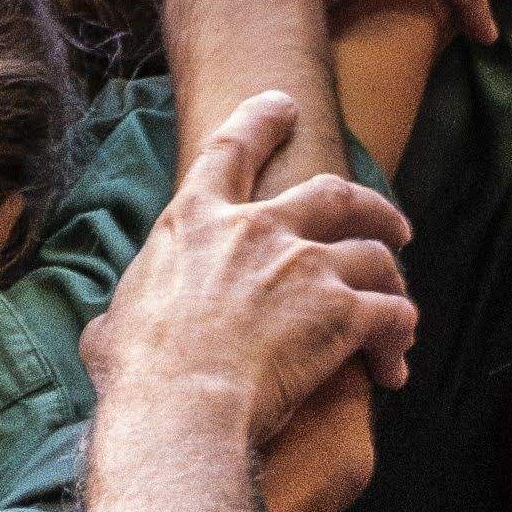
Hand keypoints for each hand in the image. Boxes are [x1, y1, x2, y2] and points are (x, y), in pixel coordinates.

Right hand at [90, 92, 419, 439]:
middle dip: (371, 205)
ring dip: (393, 278)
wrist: (180, 406)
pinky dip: (398, 336)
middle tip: (393, 224)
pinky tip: (392, 366)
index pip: (231, 150)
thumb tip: (112, 331)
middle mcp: (258, 230)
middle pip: (335, 194)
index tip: (284, 105)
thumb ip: (124, 314)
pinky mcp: (343, 312)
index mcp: (196, 222)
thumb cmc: (137, 374)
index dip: (261, 121)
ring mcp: (307, 267)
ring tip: (399, 303)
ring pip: (375, 255)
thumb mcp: (112, 327)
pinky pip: (392, 314)